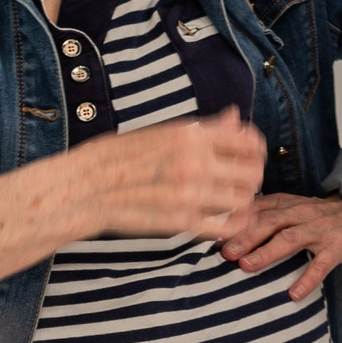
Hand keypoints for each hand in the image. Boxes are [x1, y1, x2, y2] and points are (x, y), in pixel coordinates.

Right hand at [73, 108, 267, 238]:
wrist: (85, 187)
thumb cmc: (120, 155)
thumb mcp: (163, 131)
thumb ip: (205, 128)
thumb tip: (233, 115)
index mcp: (191, 136)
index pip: (249, 141)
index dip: (256, 148)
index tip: (250, 154)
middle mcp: (195, 163)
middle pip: (253, 172)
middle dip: (253, 175)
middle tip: (243, 179)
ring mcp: (189, 194)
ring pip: (243, 199)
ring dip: (244, 199)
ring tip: (233, 198)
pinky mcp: (180, 222)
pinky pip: (226, 227)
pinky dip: (236, 224)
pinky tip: (229, 220)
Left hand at [219, 193, 341, 299]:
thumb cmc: (329, 217)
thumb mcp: (298, 209)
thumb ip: (269, 216)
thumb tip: (229, 229)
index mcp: (290, 205)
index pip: (258, 208)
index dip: (234, 220)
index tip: (210, 233)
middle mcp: (304, 214)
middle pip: (270, 221)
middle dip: (245, 235)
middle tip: (224, 251)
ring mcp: (323, 229)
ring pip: (292, 237)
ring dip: (268, 251)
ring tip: (247, 266)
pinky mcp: (341, 245)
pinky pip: (322, 263)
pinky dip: (308, 278)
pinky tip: (294, 294)